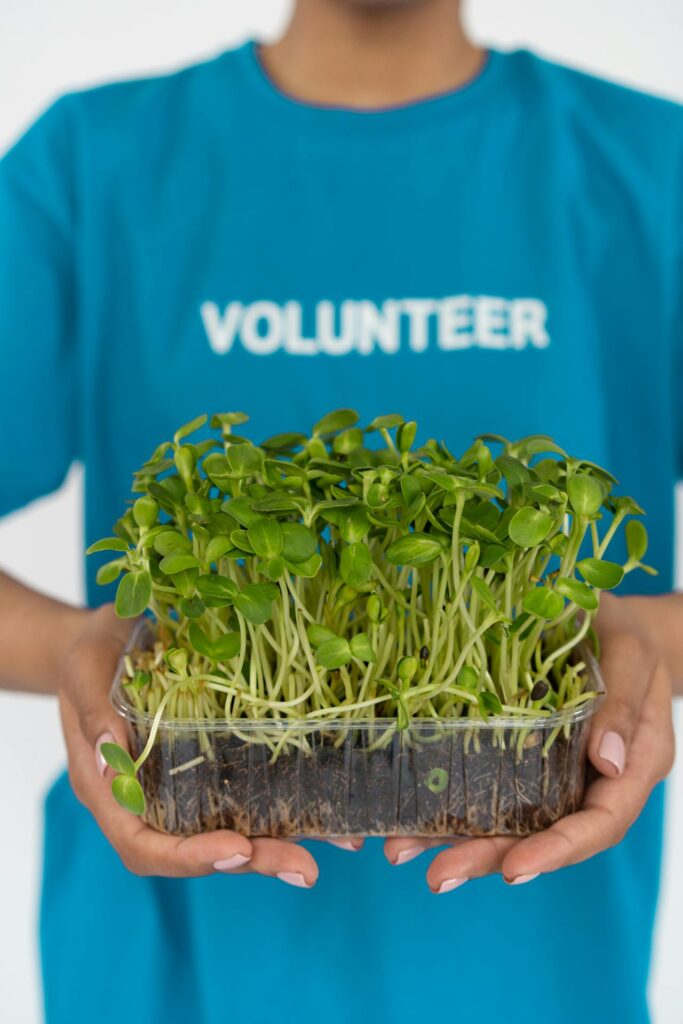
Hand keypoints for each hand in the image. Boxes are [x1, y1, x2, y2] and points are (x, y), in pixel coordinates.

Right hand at [58, 604, 349, 884]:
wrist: (112, 636)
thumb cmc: (91, 652)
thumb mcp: (84, 670)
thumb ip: (94, 713)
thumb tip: (112, 764)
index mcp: (109, 791)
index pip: (144, 845)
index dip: (189, 856)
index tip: (237, 850)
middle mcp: (147, 800)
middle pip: (196, 850)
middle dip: (252, 861)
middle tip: (305, 868)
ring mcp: (182, 786)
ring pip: (229, 829)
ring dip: (279, 842)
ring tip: (336, 842)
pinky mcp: (210, 765)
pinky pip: (246, 793)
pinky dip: (286, 805)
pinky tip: (329, 809)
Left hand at [384, 593, 675, 889]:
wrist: (614, 624)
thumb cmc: (629, 636)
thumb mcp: (630, 657)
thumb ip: (620, 706)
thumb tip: (607, 761)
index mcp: (632, 769)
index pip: (598, 825)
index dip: (556, 850)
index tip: (512, 870)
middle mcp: (592, 783)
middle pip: (545, 835)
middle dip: (491, 857)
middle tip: (439, 876)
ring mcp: (557, 774)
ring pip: (512, 820)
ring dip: (460, 839)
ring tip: (404, 850)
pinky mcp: (526, 757)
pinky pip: (493, 785)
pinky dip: (454, 803)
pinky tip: (411, 813)